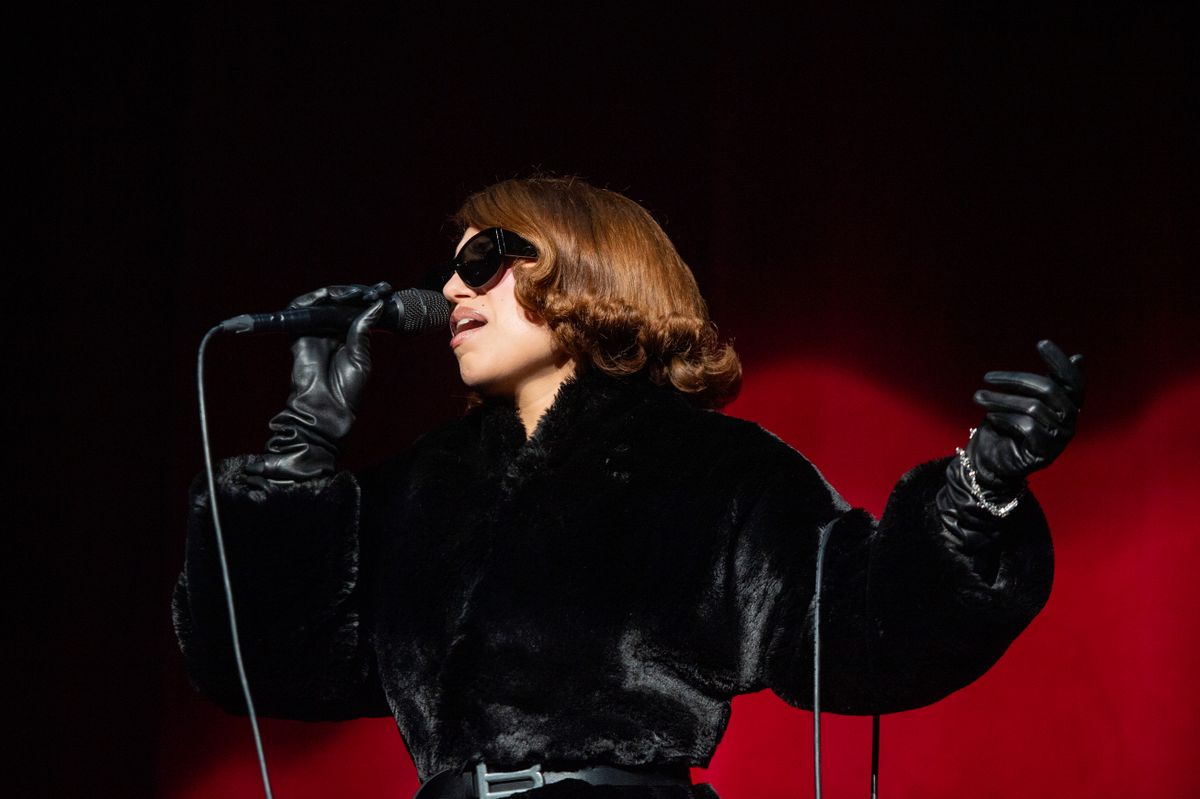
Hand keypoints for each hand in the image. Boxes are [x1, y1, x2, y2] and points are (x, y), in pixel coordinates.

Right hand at [246, 282, 390, 481]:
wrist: (326, 407)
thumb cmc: (345, 390)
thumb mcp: (361, 356)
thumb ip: (363, 330)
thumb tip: (375, 306)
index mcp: (346, 337)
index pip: (354, 310)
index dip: (364, 299)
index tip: (382, 290)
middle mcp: (329, 332)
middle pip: (337, 304)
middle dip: (352, 293)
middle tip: (368, 290)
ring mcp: (313, 332)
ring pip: (320, 303)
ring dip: (335, 293)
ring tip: (351, 293)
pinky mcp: (298, 334)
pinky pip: (300, 311)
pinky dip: (312, 299)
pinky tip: (327, 296)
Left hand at [968, 339, 1084, 488]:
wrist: (987, 463)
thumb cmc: (1004, 427)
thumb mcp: (1024, 399)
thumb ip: (1045, 383)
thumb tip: (1079, 357)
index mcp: (1067, 405)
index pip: (1072, 380)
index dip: (1059, 361)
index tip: (1041, 343)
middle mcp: (1069, 421)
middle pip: (1049, 389)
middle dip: (1015, 380)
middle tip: (988, 377)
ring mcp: (1060, 438)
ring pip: (1033, 406)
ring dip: (1001, 399)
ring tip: (978, 397)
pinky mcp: (1045, 453)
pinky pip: (1026, 425)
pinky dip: (1005, 418)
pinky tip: (990, 417)